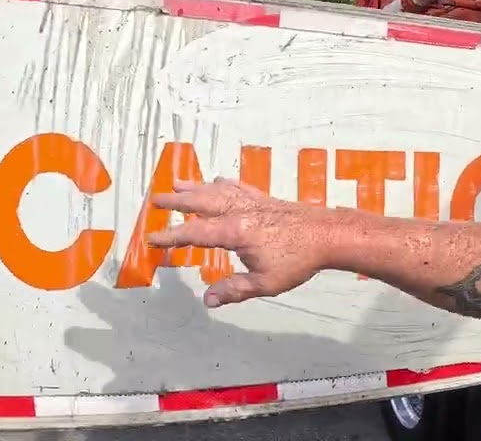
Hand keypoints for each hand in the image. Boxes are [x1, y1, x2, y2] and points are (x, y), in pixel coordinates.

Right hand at [146, 178, 330, 307]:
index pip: (194, 233)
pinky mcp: (267, 199)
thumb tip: (207, 300)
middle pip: (202, 202)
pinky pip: (239, 187)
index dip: (171, 236)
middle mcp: (241, 211)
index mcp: (236, 231)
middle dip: (177, 201)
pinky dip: (224, 183)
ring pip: (218, 190)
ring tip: (178, 182)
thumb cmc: (299, 260)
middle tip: (154, 199)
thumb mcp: (266, 282)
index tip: (151, 238)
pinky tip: (219, 181)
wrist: (329, 234)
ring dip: (196, 187)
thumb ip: (235, 289)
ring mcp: (254, 202)